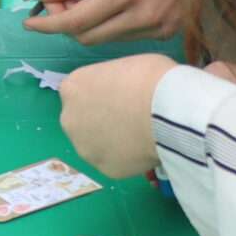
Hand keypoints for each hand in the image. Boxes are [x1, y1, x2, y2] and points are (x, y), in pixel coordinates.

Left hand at [26, 0, 199, 44]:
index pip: (74, 21)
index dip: (47, 25)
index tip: (29, 23)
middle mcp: (141, 17)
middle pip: (87, 37)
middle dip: (66, 26)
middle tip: (58, 7)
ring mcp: (157, 29)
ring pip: (106, 39)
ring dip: (90, 26)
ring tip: (87, 2)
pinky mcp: (168, 33)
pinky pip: (127, 37)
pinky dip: (113, 26)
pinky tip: (115, 7)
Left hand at [57, 53, 177, 178]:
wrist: (167, 113)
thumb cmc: (150, 79)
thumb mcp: (128, 66)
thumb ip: (115, 82)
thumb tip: (124, 93)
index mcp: (73, 87)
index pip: (79, 92)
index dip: (101, 95)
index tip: (120, 97)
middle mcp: (69, 119)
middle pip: (82, 120)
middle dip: (100, 120)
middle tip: (128, 118)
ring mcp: (84, 147)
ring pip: (95, 144)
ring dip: (111, 142)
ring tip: (139, 136)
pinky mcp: (104, 169)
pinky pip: (115, 163)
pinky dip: (127, 159)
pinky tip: (145, 150)